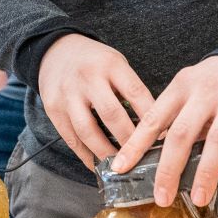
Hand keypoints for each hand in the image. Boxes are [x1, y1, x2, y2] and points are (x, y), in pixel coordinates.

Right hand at [36, 33, 155, 170]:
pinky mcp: (53, 110)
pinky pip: (71, 138)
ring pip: (88, 131)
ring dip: (106, 152)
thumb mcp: (116, 63)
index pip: (136, 93)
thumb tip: (154, 124)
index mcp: (110, 65)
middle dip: (129, 140)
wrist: (56, 51)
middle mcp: (88, 78)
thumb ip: (131, 89)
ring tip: (121, 166)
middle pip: (112, 114)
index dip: (151, 118)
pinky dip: (86, 155)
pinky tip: (98, 165)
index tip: (163, 139)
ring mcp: (68, 95)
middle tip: (142, 158)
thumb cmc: (94, 61)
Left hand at [110, 55, 217, 208]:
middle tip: (162, 197)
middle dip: (170, 169)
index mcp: (184, 86)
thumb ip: (173, 115)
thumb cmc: (217, 82)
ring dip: (206, 173)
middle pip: (183, 132)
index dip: (136, 144)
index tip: (121, 167)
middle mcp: (209, 91)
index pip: (155, 117)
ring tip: (198, 197)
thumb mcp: (189, 88)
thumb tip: (149, 155)